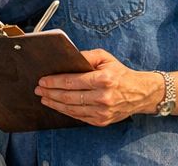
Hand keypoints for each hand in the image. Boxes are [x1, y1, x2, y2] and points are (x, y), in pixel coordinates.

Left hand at [36, 48, 164, 125]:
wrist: (140, 93)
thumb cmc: (120, 73)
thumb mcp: (105, 57)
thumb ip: (86, 56)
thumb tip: (68, 57)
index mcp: (103, 79)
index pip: (72, 81)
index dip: (54, 81)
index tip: (42, 80)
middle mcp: (103, 97)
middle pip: (69, 97)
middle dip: (50, 93)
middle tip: (38, 89)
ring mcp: (103, 112)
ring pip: (72, 109)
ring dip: (55, 104)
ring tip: (43, 98)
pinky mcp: (102, 121)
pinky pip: (79, 117)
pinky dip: (66, 112)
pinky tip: (57, 106)